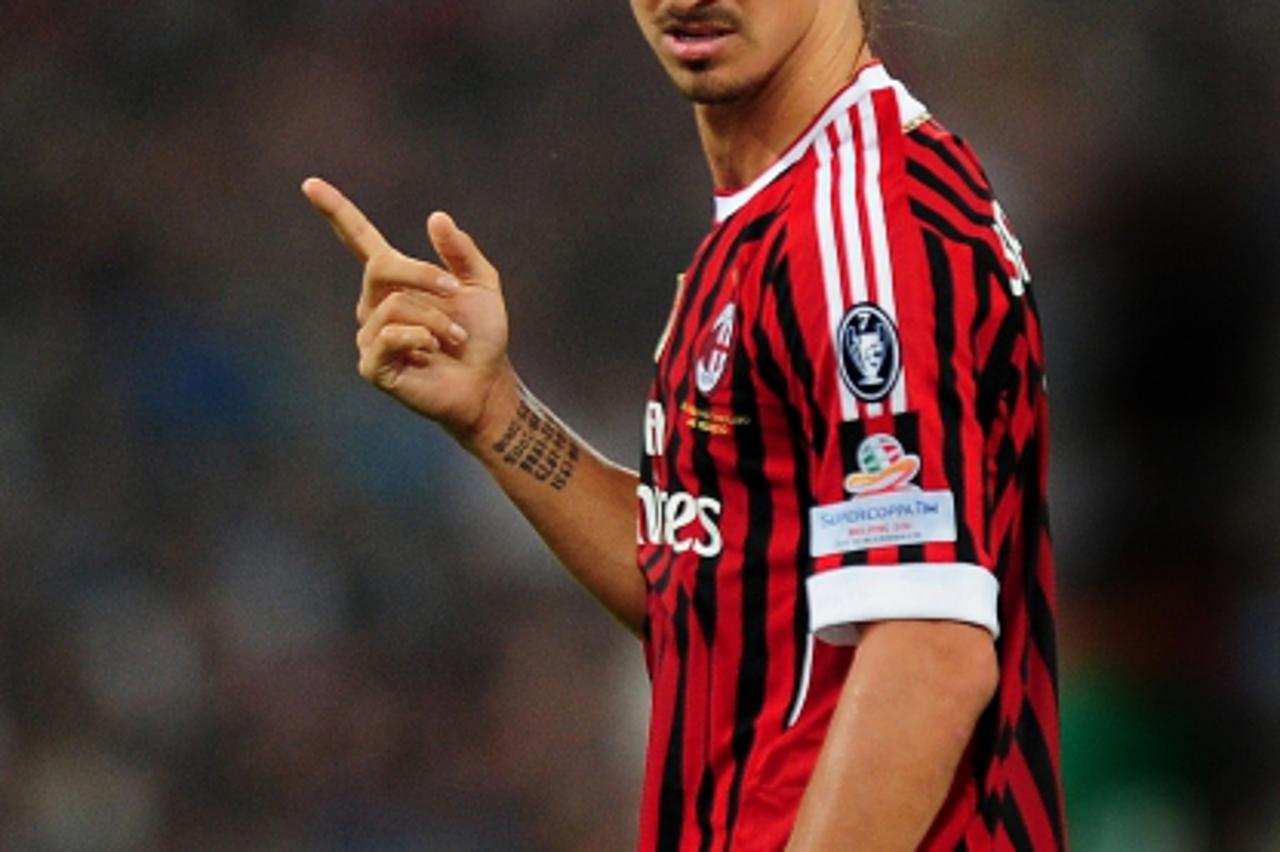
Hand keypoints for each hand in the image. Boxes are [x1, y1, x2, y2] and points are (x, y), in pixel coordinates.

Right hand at [301, 177, 517, 447]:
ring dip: (437, 319)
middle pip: (382, 267)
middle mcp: (374, 304)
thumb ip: (460, 252)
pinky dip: (422, 338)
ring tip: (454, 339)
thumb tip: (436, 217)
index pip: (358, 240)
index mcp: (395, 280)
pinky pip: (391, 335)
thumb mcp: (481, 285)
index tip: (310, 183)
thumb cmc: (482, 336)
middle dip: (425, 275)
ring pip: (395, 305)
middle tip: (457, 292)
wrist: (487, 383)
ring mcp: (370, 336)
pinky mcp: (372, 365)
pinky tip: (434, 351)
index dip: (336, 211)